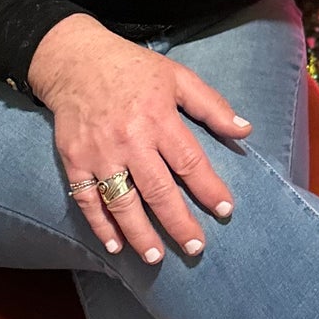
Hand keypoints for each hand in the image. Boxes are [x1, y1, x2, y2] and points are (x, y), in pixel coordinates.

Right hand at [28, 15, 251, 263]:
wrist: (76, 61)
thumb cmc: (135, 70)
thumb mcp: (179, 78)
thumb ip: (212, 106)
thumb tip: (245, 131)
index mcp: (159, 118)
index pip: (189, 162)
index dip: (209, 188)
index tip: (225, 210)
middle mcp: (129, 140)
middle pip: (157, 190)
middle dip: (178, 223)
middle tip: (195, 248)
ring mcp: (99, 153)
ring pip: (121, 202)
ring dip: (139, 233)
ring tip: (156, 257)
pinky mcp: (74, 160)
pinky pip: (87, 200)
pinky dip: (100, 225)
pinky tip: (115, 244)